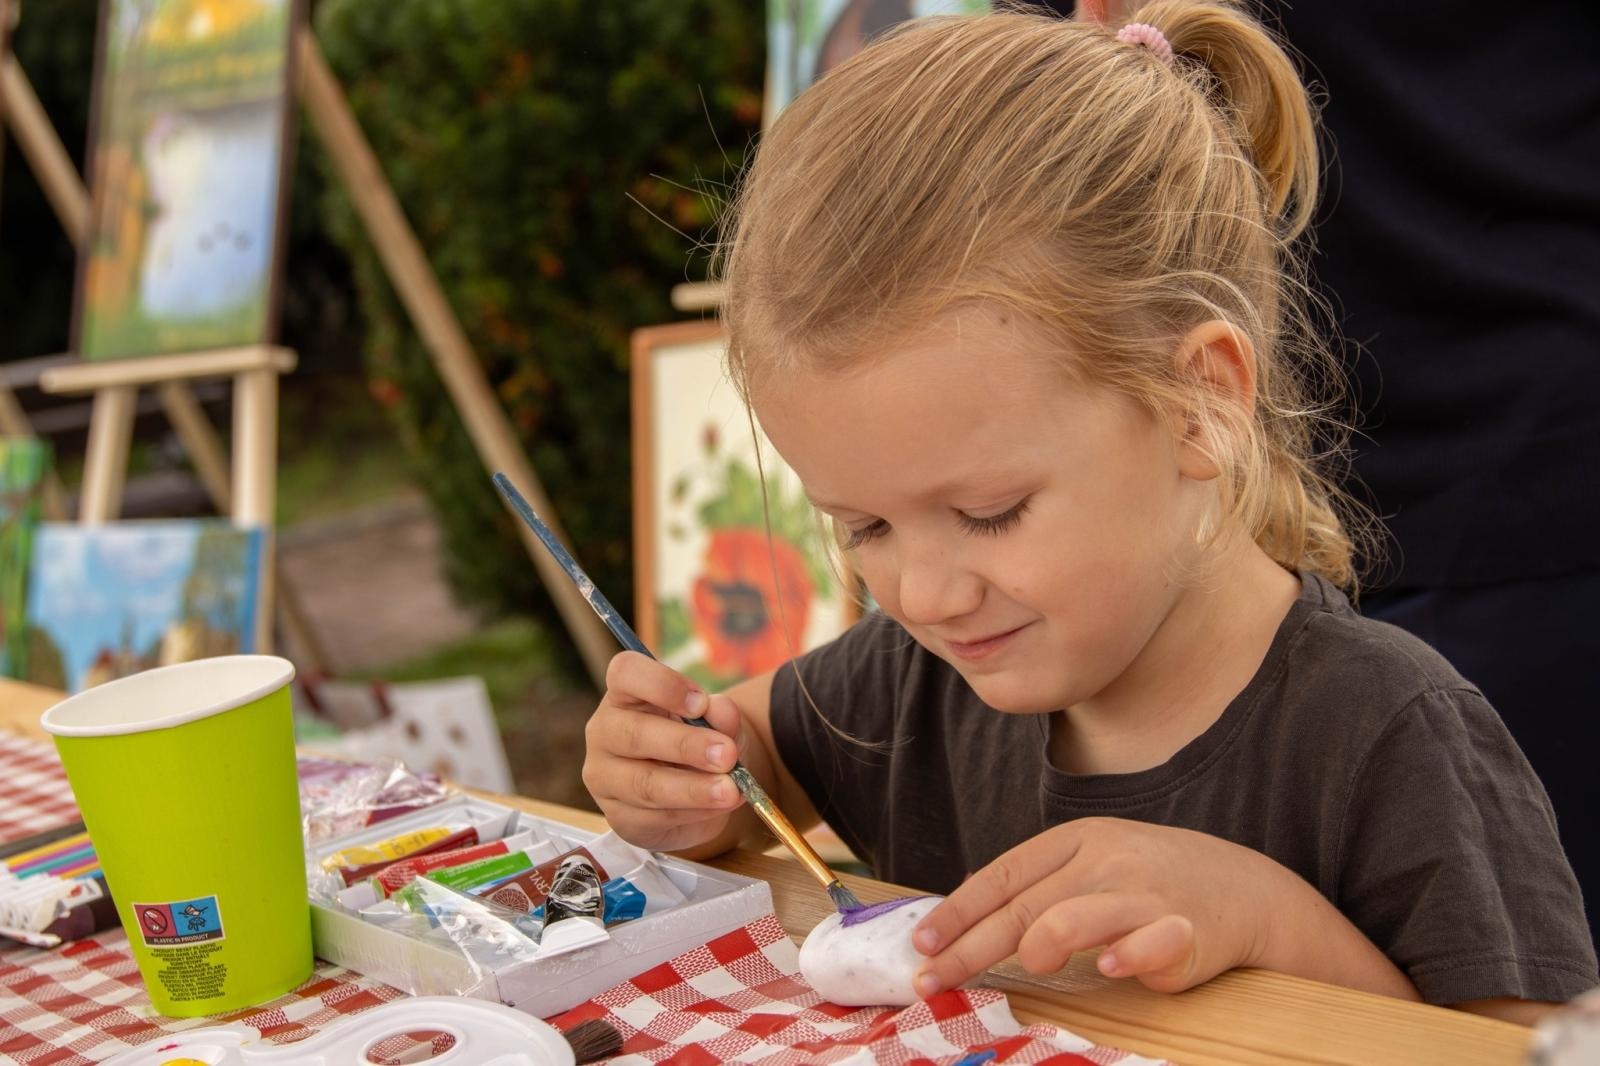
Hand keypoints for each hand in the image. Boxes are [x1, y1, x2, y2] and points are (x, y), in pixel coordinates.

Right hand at [581, 651, 746, 852]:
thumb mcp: (720, 725)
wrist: (695, 792)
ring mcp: (604, 776)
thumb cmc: (700, 743)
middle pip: (634, 733)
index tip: (701, 703)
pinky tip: (716, 807)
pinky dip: (691, 813)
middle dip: (686, 745)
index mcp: (625, 694)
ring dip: (693, 788)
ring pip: (644, 783)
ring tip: (731, 790)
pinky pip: (653, 817)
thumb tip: (722, 710)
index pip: (626, 673)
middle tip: (727, 755)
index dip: (662, 684)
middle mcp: (605, 730)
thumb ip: (722, 716)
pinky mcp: (617, 816)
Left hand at [911, 817, 1278, 995]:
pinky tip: (1109, 969)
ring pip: (1073, 917)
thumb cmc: (1150, 881)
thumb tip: (963, 912)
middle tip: (932, 982)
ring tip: (1029, 968)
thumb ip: (1038, 885)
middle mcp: (1104, 860)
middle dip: (970, 948)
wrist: (1244, 889)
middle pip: (1022, 907)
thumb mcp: (1091, 864)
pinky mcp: (1184, 930)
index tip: (920, 946)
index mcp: (1075, 840)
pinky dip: (1125, 956)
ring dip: (1038, 946)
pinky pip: (1147, 943)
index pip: (1002, 876)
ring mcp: (1144, 893)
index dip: (957, 911)